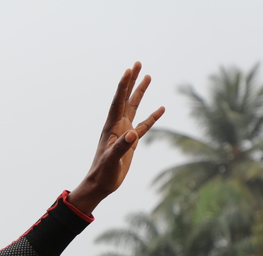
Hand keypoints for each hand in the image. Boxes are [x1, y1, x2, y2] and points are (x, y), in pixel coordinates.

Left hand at [68, 62, 164, 213]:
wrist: (101, 185)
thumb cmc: (103, 173)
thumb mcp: (112, 160)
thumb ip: (122, 147)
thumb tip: (133, 134)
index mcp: (111, 127)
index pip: (118, 102)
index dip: (123, 86)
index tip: (129, 70)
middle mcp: (117, 126)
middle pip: (125, 99)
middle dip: (131, 81)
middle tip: (137, 63)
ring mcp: (125, 132)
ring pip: (134, 108)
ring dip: (140, 92)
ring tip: (148, 76)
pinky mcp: (131, 142)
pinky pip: (144, 126)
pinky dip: (152, 117)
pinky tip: (161, 108)